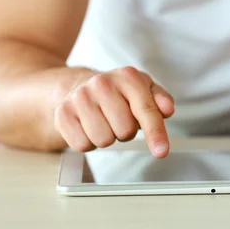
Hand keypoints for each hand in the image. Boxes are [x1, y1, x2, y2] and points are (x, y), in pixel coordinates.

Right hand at [53, 67, 174, 156]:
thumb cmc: (118, 93)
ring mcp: (80, 97)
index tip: (161, 151)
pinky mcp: (62, 113)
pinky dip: (88, 141)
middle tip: (119, 119)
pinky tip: (88, 126)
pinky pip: (82, 145)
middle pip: (125, 131)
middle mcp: (102, 83)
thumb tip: (167, 109)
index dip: (155, 132)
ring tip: (104, 121)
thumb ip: (160, 99)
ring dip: (108, 137)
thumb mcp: (143, 90)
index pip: (146, 109)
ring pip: (104, 140)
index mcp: (128, 77)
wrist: (78, 86)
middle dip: (126, 131)